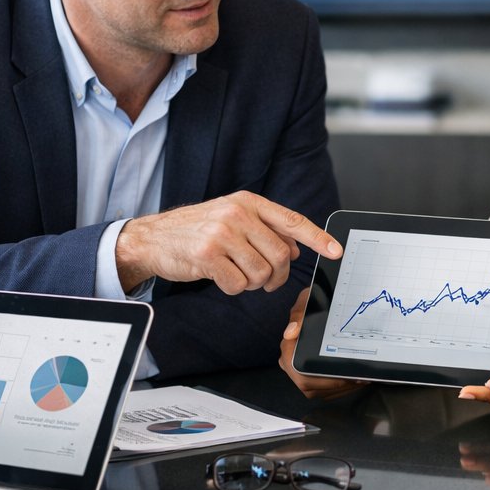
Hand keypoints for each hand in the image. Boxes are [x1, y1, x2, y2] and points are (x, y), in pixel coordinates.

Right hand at [115, 191, 340, 293]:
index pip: (292, 220)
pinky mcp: (207, 256)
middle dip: (276, 275)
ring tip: (236, 273)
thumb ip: (264, 228)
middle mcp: (237, 214)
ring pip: (261, 273)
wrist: (153, 238)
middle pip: (280, 256)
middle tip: (265, 279)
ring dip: (253, 283)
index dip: (317, 238)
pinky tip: (219, 276)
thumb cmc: (197, 230)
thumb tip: (296, 247)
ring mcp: (221, 234)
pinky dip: (233, 288)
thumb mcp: (232, 218)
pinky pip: (238, 285)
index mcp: (247, 202)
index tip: (336, 250)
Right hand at [278, 287, 364, 400]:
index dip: (322, 379)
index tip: (343, 376)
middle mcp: (290, 363)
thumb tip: (290, 333)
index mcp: (288, 347)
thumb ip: (299, 314)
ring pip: (317, 392)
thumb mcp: (308, 301)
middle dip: (335, 386)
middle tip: (357, 379)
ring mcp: (300, 371)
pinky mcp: (312, 376)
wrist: (320, 304)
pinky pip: (323, 391)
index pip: (298, 372)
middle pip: (309, 386)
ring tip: (360, 380)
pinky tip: (355, 381)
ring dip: (340, 389)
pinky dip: (340, 389)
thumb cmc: (314, 303)